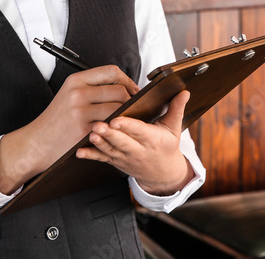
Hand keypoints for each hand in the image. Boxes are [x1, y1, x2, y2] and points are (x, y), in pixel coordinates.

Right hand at [0, 65, 137, 193]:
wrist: (36, 143)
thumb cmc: (55, 121)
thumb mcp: (69, 94)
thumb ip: (92, 87)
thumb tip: (122, 85)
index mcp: (76, 80)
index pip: (111, 71)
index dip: (127, 80)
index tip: (133, 90)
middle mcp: (78, 92)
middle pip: (119, 90)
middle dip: (130, 101)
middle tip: (132, 109)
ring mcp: (80, 111)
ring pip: (118, 109)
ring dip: (126, 116)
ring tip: (125, 121)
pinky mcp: (84, 130)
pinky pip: (110, 127)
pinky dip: (116, 129)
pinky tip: (115, 132)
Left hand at [76, 90, 194, 195]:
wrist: (161, 173)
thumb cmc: (166, 147)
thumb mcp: (174, 129)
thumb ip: (176, 109)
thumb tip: (184, 92)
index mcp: (152, 140)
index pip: (139, 131)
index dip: (127, 126)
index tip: (116, 120)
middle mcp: (138, 150)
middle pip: (122, 142)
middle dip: (110, 135)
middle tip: (99, 125)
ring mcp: (125, 157)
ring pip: (110, 150)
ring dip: (99, 143)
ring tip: (91, 133)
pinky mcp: (116, 161)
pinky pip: (102, 159)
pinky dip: (91, 155)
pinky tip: (80, 152)